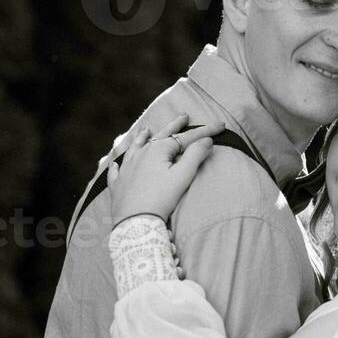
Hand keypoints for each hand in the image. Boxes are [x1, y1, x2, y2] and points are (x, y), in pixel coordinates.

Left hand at [108, 113, 224, 225]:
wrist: (136, 221)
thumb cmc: (161, 199)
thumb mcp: (183, 176)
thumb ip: (195, 155)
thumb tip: (206, 141)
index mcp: (158, 150)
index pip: (186, 137)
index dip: (205, 131)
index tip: (221, 126)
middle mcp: (141, 154)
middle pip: (160, 136)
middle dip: (174, 125)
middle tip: (184, 116)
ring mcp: (127, 168)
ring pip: (135, 147)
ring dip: (143, 137)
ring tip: (146, 129)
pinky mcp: (118, 184)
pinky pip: (117, 169)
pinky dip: (119, 163)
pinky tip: (116, 162)